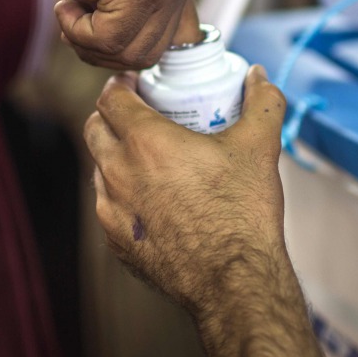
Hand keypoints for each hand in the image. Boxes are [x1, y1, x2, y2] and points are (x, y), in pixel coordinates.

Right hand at [43, 0, 196, 69]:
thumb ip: (135, 17)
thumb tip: (131, 63)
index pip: (180, 43)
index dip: (139, 50)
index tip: (106, 42)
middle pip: (149, 56)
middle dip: (106, 52)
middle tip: (75, 25)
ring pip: (128, 54)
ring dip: (88, 43)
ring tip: (69, 13)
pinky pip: (108, 41)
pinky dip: (78, 32)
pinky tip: (64, 6)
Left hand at [83, 65, 287, 317]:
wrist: (234, 280)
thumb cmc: (242, 212)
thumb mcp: (260, 147)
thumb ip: (262, 103)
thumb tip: (259, 76)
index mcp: (145, 142)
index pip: (110, 98)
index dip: (120, 85)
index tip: (135, 85)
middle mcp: (118, 173)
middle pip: (94, 129)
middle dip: (111, 116)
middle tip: (139, 116)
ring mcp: (112, 211)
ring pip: (99, 169)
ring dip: (115, 156)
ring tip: (146, 158)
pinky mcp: (116, 242)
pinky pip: (109, 207)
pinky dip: (122, 195)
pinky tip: (151, 199)